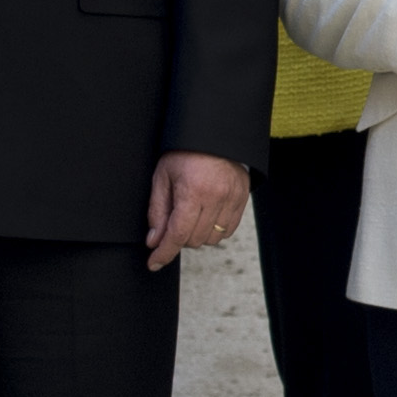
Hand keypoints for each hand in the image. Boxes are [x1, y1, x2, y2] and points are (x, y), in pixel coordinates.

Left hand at [145, 150, 249, 270]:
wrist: (214, 133)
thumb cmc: (185, 152)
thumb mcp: (163, 177)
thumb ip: (157, 211)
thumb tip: (154, 240)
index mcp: (193, 191)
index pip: (177, 234)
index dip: (163, 253)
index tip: (153, 263)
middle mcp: (216, 198)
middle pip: (194, 239)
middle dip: (179, 238)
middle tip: (172, 222)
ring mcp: (232, 199)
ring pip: (212, 239)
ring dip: (197, 236)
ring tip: (191, 217)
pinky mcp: (243, 199)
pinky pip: (228, 231)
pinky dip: (215, 231)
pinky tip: (206, 218)